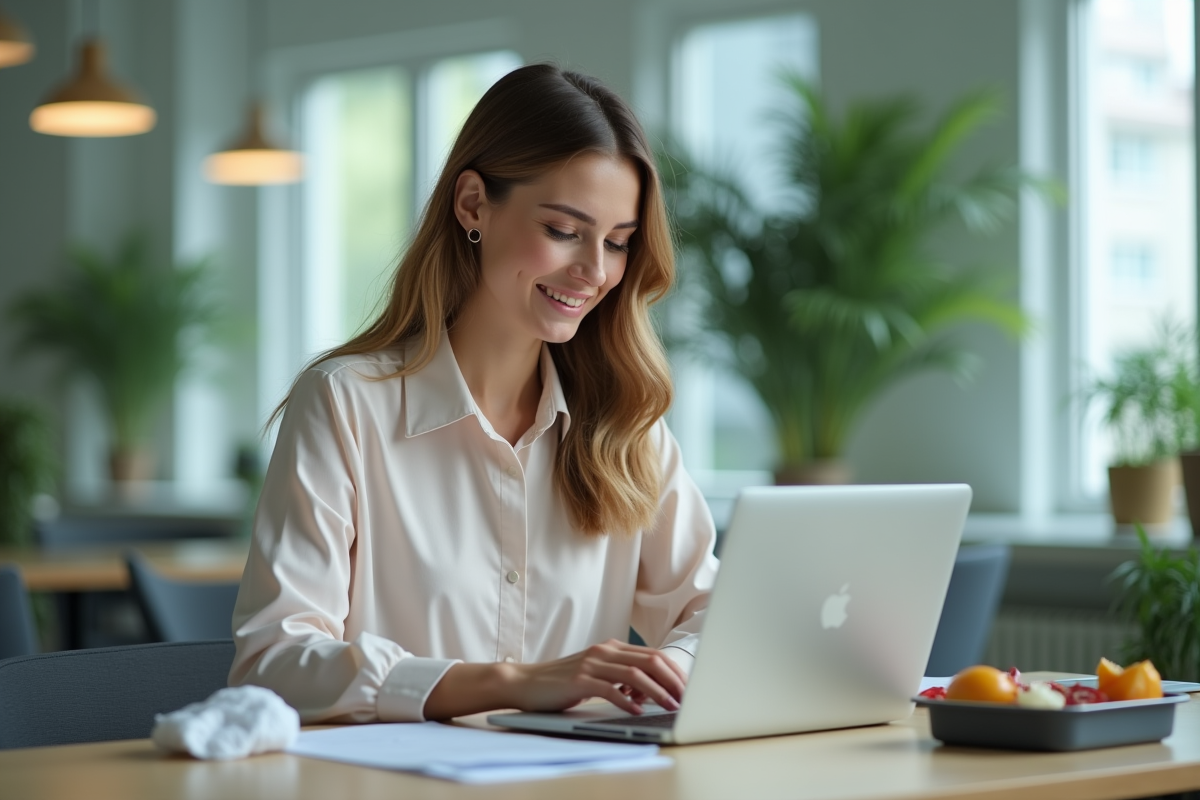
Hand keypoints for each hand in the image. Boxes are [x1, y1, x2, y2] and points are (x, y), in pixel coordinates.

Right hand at [508, 639, 686, 714]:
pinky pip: (610, 689)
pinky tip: (637, 711)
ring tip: (669, 706)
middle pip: (650, 661)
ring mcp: (592, 664)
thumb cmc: (564, 682)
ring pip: (634, 675)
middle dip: (672, 681)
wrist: (527, 682)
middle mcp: (605, 651)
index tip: (688, 689)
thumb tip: (650, 692)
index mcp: (612, 648)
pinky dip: (627, 701)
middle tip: (686, 699)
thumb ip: (621, 677)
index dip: (674, 672)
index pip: (653, 655)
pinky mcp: (579, 680)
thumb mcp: (597, 674)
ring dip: (656, 692)